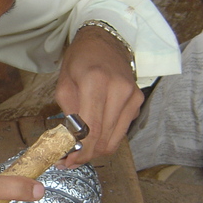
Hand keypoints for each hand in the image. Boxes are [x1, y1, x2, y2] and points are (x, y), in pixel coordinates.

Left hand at [55, 25, 143, 164]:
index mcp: (96, 82)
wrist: (106, 41)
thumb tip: (69, 144)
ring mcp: (132, 96)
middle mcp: (119, 90)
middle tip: (69, 159)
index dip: (79, 151)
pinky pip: (121, 131)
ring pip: (115, 140)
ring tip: (79, 151)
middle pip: (104, 139)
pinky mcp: (138, 101)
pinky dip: (106, 139)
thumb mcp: (64, 83)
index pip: (92, 129)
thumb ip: (68, 114)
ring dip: (96, 150)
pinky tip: (93, 138)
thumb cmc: (80, 60)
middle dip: (85, 155)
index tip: (67, 161)